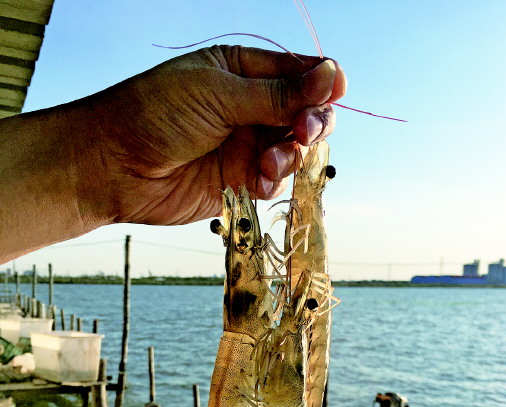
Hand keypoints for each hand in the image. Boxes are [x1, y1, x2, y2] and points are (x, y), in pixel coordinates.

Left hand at [81, 45, 346, 226]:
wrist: (115, 165)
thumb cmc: (155, 113)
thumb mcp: (219, 94)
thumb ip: (277, 94)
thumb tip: (331, 78)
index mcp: (243, 71)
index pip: (299, 73)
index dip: (322, 83)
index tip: (335, 92)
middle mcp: (249, 108)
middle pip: (305, 114)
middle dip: (311, 123)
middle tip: (303, 131)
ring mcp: (245, 146)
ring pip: (293, 151)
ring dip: (290, 156)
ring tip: (267, 162)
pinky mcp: (238, 181)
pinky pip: (274, 181)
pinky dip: (274, 181)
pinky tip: (257, 180)